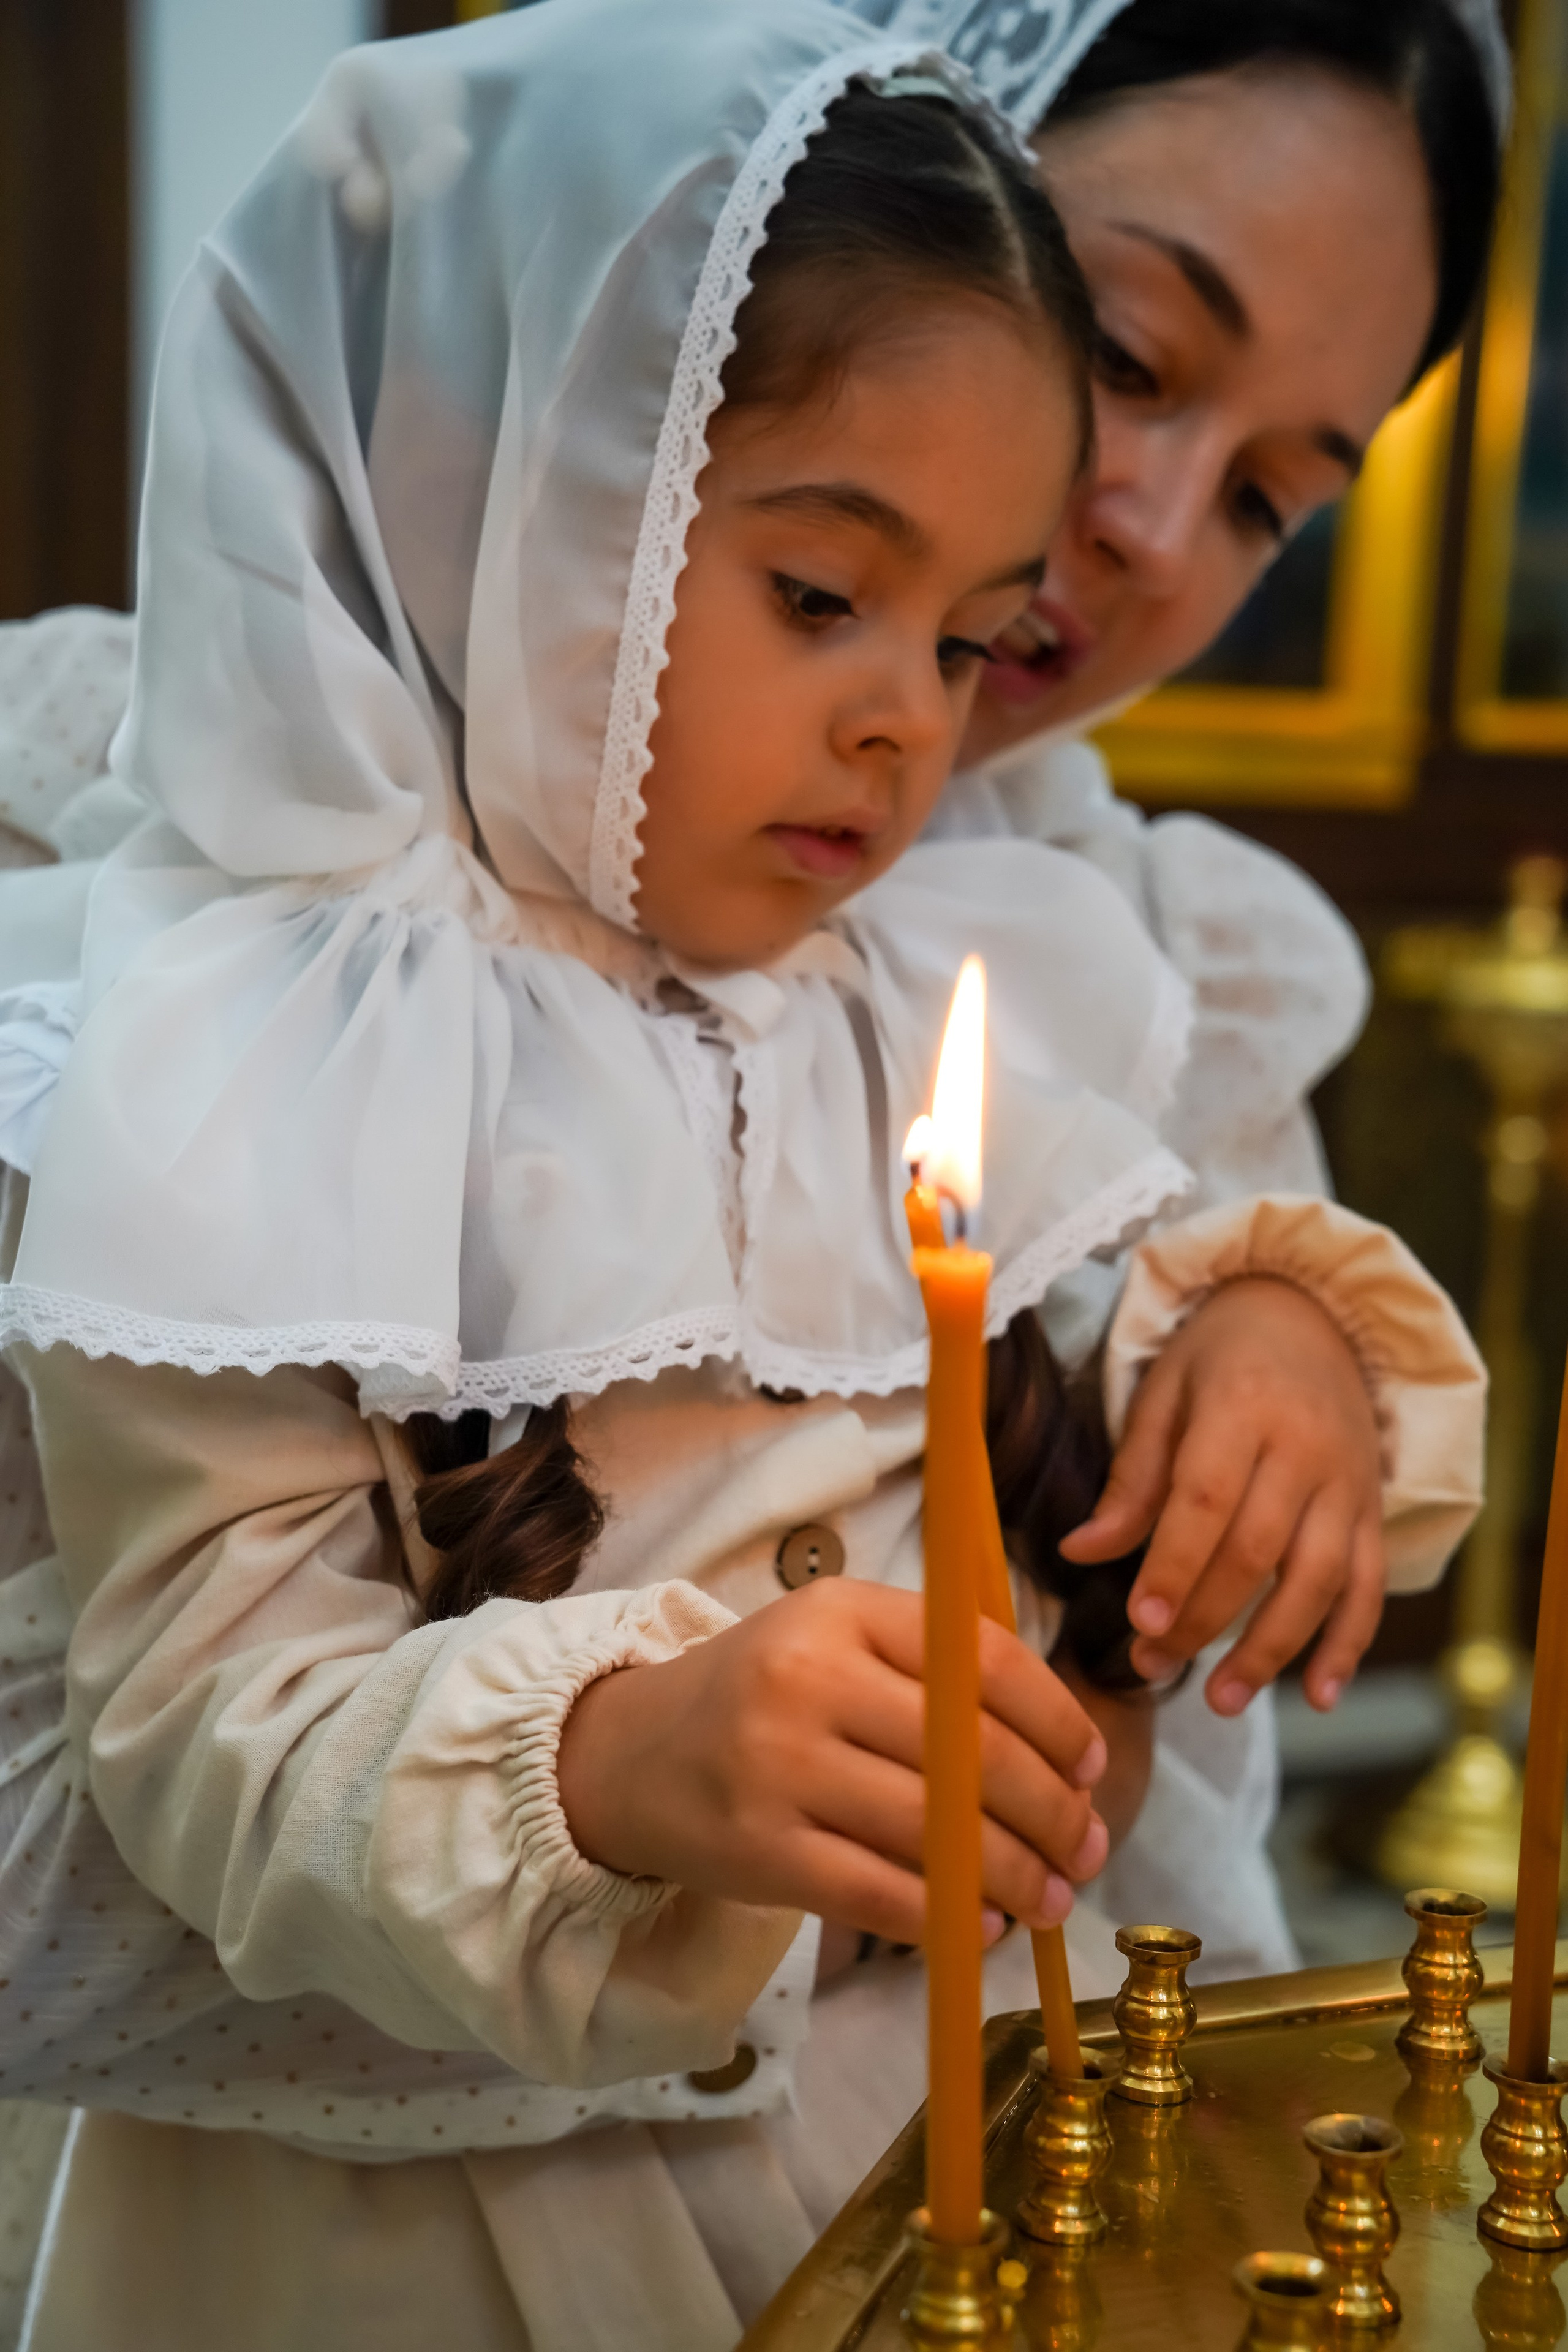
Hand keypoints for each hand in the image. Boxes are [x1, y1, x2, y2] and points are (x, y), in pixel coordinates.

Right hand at [556, 1578, 1108, 1945]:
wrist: (628, 1754)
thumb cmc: (762, 1697)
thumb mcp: (838, 1643)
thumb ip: (936, 1673)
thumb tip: (1065, 1760)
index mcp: (843, 1609)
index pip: (982, 1660)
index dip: (1057, 1721)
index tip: (1090, 1767)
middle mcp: (809, 1675)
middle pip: (970, 1751)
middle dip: (1051, 1811)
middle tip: (1089, 1847)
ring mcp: (779, 1763)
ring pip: (935, 1828)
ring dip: (1014, 1874)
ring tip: (1052, 1899)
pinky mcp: (760, 1848)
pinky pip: (878, 1890)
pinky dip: (946, 1915)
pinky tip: (982, 1923)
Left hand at [1058, 1277, 1383, 1717]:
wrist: (1310, 1313)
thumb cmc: (1219, 1356)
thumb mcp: (1162, 1393)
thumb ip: (1131, 1477)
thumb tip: (1081, 1553)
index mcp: (1243, 1408)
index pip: (1207, 1500)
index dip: (1174, 1566)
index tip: (1140, 1623)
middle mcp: (1305, 1449)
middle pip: (1259, 1550)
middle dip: (1206, 1619)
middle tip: (1152, 1666)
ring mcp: (1347, 1484)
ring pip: (1320, 1579)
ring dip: (1272, 1649)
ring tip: (1221, 1700)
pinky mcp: (1372, 1510)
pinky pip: (1369, 1586)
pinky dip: (1347, 1645)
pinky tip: (1316, 1696)